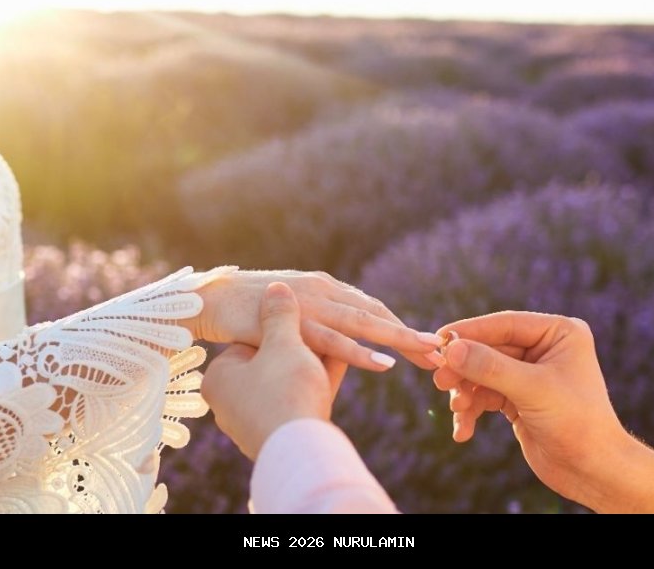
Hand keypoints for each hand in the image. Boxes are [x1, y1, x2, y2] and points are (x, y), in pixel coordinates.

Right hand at [185, 270, 443, 371]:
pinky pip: (333, 341)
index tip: (428, 343)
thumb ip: (314, 321)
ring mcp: (310, 306)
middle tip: (443, 351)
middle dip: (411, 334)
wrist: (210, 300)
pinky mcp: (293, 324)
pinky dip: (360, 353)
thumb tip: (334, 340)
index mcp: (326, 288)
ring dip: (398, 340)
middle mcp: (324, 291)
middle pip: (377, 316)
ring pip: (363, 326)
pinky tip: (384, 365)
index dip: (400, 326)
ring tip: (427, 354)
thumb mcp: (289, 313)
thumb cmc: (247, 310)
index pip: (372, 309)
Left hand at [202, 282, 346, 458]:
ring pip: (291, 381)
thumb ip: (280, 314)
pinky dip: (317, 384)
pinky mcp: (277, 436)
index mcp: (221, 375)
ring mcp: (252, 421)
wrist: (300, 453)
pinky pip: (298, 401)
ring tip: (343, 346)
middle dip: (307, 345)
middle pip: (275, 361)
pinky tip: (340, 365)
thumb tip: (277, 287)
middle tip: (329, 329)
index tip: (304, 316)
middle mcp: (230, 400)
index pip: (254, 340)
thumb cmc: (286, 392)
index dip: (285, 327)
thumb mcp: (282, 344)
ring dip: (317, 363)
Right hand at [435, 311, 653, 512]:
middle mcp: (544, 349)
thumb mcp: (532, 390)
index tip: (439, 340)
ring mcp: (530, 374)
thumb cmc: (577, 423)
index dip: (470, 332)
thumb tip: (450, 349)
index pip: (505, 324)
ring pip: (482, 373)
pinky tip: (463, 431)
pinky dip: (472, 411)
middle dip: (464, 368)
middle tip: (440, 381)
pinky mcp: (519, 398)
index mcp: (559, 333)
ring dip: (466, 392)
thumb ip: (490, 367)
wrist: (593, 470)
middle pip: (489, 349)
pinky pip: (485, 395)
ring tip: (457, 410)